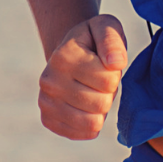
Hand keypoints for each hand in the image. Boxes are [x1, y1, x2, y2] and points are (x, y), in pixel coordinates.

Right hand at [38, 14, 126, 139]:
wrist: (70, 52)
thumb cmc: (92, 39)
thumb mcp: (106, 27)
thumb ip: (112, 41)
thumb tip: (116, 62)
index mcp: (63, 56)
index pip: (109, 81)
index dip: (114, 73)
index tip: (104, 63)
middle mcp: (49, 81)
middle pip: (102, 104)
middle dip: (108, 92)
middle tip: (99, 78)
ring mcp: (46, 102)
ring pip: (94, 123)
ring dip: (101, 107)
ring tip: (92, 89)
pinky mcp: (48, 120)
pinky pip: (85, 133)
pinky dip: (92, 121)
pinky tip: (85, 104)